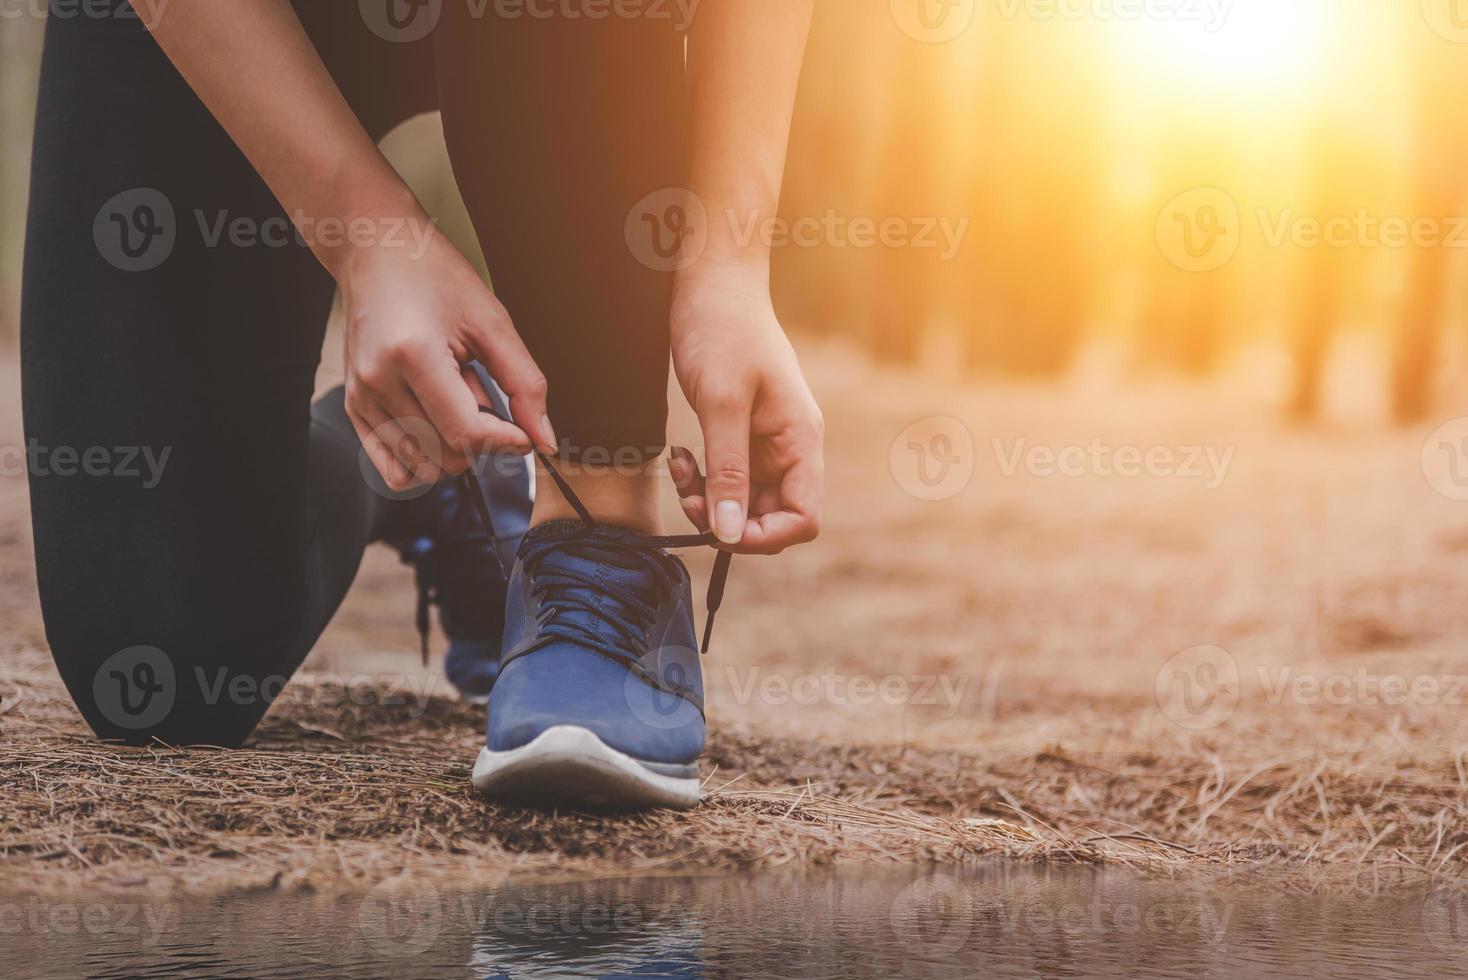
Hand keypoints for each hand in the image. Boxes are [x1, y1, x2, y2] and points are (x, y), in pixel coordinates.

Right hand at [338, 218, 555, 490]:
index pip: (466, 433)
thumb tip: (543, 438)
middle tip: (482, 394)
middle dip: (481, 440)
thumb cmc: (433, 275)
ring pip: (423, 466)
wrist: (379, 250)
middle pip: (446, 455)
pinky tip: (434, 428)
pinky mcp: (353, 405)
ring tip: (452, 400)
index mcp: (413, 354)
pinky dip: (422, 460)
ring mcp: (360, 396)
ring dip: (452, 448)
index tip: (523, 432)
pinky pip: (391, 467)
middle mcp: (378, 380)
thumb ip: (524, 383)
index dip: (507, 441)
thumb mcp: (492, 321)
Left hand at [668, 271, 823, 553]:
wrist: (713, 282)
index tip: (720, 529)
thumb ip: (728, 471)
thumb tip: (730, 535)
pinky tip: (682, 459)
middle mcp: (790, 448)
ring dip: (710, 501)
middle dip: (729, 520)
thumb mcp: (722, 403)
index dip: (764, 536)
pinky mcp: (741, 435)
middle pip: (772, 517)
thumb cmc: (723, 331)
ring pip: (744, 502)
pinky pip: (728, 478)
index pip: (802, 518)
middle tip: (689, 499)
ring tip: (681, 472)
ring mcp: (766, 444)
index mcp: (800, 441)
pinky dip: (703, 480)